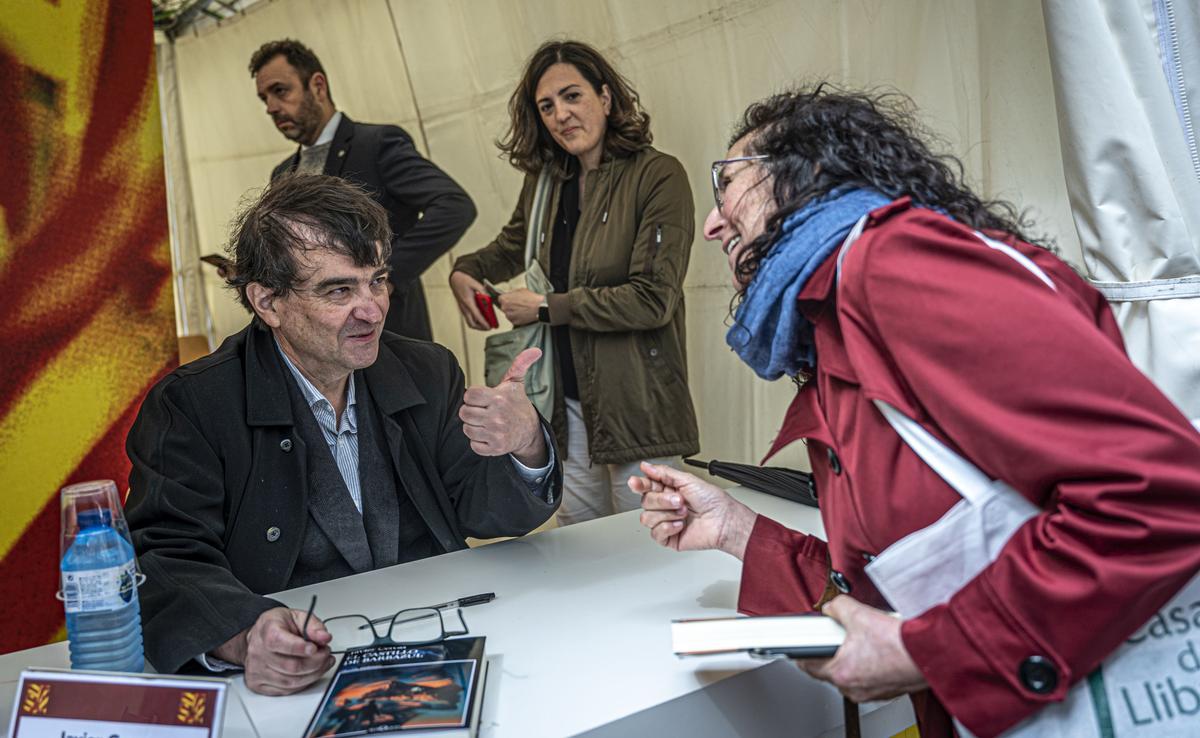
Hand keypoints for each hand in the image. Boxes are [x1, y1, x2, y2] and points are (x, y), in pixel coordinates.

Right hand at [212, 607, 333, 695]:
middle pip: (290, 666)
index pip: (278, 641)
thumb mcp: (298, 617)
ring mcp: (257, 671)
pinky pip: (286, 690)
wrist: (261, 637)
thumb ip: (313, 626)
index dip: (299, 647)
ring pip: (290, 682)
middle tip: (325, 654)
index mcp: (266, 630)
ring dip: (313, 674)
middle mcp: (258, 652)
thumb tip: (324, 637)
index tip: (315, 648)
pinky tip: (311, 673)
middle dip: (315, 662)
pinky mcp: (259, 685)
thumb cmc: (278, 626)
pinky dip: (303, 683)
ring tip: (322, 663)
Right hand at [449, 271, 489, 329]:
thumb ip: (483, 291)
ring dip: (479, 326)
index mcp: (468, 302)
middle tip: (490, 327)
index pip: (476, 316)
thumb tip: (489, 299)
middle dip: (481, 328)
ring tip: (487, 325)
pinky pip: (470, 319)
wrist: (456, 280)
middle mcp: (464, 308)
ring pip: (470, 322)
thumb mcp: (476, 284)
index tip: (489, 327)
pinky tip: (483, 319)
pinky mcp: (464, 309)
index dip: (483, 323)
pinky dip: (476, 321)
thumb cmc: (465, 282)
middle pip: (472, 323)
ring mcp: (463, 309)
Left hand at [459, 348, 546, 465]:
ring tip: (484, 422)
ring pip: (467, 429)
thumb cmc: (517, 404)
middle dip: (470, 411)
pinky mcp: (495, 448)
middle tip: (481, 411)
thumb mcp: (516, 383)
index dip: (472, 396)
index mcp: (498, 398)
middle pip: (464, 412)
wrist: (530, 431)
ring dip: (473, 426)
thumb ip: (520, 364)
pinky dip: (478, 441)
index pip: (469, 395)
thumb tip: (536, 350)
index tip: (480, 398)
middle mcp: (497, 416)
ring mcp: (496, 433)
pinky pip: (473, 445)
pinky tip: (487, 434)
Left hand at [496, 287, 543, 326]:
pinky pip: (513, 319)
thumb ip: (512, 293)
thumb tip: (510, 294)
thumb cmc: (531, 299)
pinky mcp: (514, 322)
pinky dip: (516, 317)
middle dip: (509, 305)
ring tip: (521, 309)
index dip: (506, 299)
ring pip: (508, 313)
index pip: (500, 299)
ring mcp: (509, 316)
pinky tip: (522, 314)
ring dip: (512, 312)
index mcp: (505, 299)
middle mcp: (505, 308)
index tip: (510, 299)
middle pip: (504, 306)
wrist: (539, 308)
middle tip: (517, 304)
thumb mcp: (520, 290)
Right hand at [630, 462, 757, 558]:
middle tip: (679, 500)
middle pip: (645, 502)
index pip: (646, 486)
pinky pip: (655, 533)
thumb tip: (646, 466)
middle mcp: (666, 505)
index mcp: (669, 490)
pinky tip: (681, 525)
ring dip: (667, 514)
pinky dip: (668, 528)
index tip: (635, 482)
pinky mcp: (669, 537)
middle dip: (662, 500)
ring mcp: (666, 522)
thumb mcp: (688, 480)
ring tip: (684, 513)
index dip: (639, 484)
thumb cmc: (713, 501)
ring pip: (647, 518)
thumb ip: (664, 473)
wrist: (724, 521)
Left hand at [795, 596, 927, 702]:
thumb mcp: (860, 615)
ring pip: (850, 674)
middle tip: (833, 635)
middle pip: (828, 669)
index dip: (803, 649)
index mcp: (841, 672)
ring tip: (860, 639)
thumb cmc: (899, 643)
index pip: (807, 664)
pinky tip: (877, 649)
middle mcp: (854, 687)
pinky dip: (869, 664)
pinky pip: (869, 677)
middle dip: (828, 651)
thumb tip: (832, 607)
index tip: (801, 643)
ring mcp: (871, 691)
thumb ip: (839, 608)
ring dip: (851, 658)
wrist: (929, 653)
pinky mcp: (886, 690)